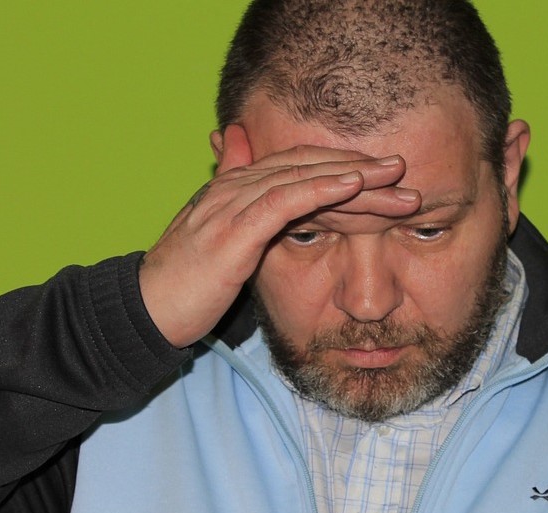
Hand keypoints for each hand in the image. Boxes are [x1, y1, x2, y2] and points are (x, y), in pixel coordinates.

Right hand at [139, 124, 420, 346]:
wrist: (144, 313)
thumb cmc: (183, 285)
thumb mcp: (216, 242)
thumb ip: (236, 210)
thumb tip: (240, 166)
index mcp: (233, 190)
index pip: (296, 164)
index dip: (340, 163)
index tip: (383, 174)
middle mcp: (233, 188)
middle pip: (306, 164)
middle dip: (357, 165)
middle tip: (404, 170)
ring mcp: (231, 206)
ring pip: (302, 176)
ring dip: (353, 174)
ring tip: (394, 176)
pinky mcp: (233, 232)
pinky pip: (285, 199)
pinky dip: (321, 188)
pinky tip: (353, 184)